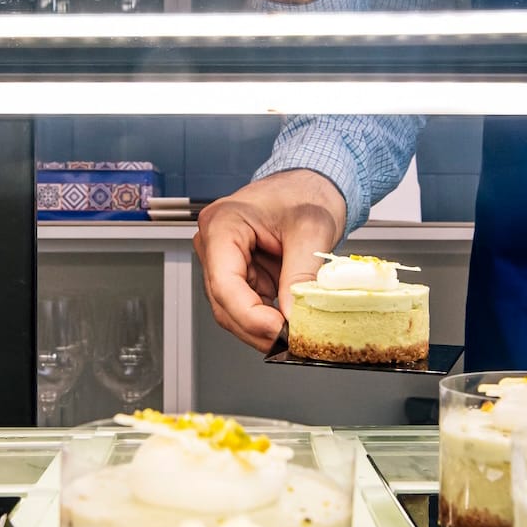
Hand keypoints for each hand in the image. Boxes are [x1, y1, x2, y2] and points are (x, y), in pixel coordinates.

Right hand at [194, 170, 346, 350]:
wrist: (311, 184)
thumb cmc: (305, 192)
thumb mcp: (312, 229)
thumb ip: (301, 273)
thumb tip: (295, 315)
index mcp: (222, 225)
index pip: (225, 284)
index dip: (251, 316)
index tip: (281, 331)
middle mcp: (214, 245)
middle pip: (224, 304)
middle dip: (257, 328)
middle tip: (291, 342)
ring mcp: (224, 261)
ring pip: (233, 310)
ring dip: (263, 327)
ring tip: (294, 334)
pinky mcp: (241, 274)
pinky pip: (248, 305)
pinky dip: (269, 318)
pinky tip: (290, 322)